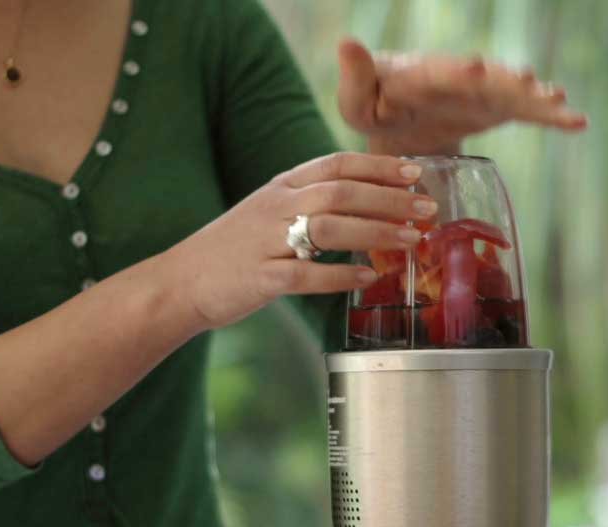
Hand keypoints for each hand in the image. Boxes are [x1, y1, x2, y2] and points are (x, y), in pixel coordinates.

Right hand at [171, 152, 434, 328]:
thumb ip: (312, 204)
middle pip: (341, 192)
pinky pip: (306, 274)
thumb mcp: (270, 212)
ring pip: (329, 228)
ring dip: (376, 233)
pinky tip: (366, 278)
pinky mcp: (259, 277)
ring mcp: (266, 241)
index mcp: (281, 186)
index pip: (336, 164)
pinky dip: (339, 276)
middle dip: (390, 199)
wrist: (180, 281)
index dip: (379, 166)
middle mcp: (275, 206)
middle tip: (427, 208)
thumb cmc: (235, 250)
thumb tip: (368, 204)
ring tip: (411, 241)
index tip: (414, 171)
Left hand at [336, 38, 586, 155]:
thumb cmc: (374, 109)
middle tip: (526, 80)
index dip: (455, 72)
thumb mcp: (357, 103)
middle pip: (485, 79)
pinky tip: (576, 122)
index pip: (438, 73)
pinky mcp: (499, 109)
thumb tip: (346, 42)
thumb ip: (355, 78)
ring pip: (512, 93)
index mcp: (421, 75)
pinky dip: (551, 117)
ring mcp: (483, 92)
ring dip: (535, 97)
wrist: (400, 127)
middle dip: (504, 80)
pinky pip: (528, 113)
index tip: (473, 67)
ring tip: (558, 101)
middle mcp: (458, 76)